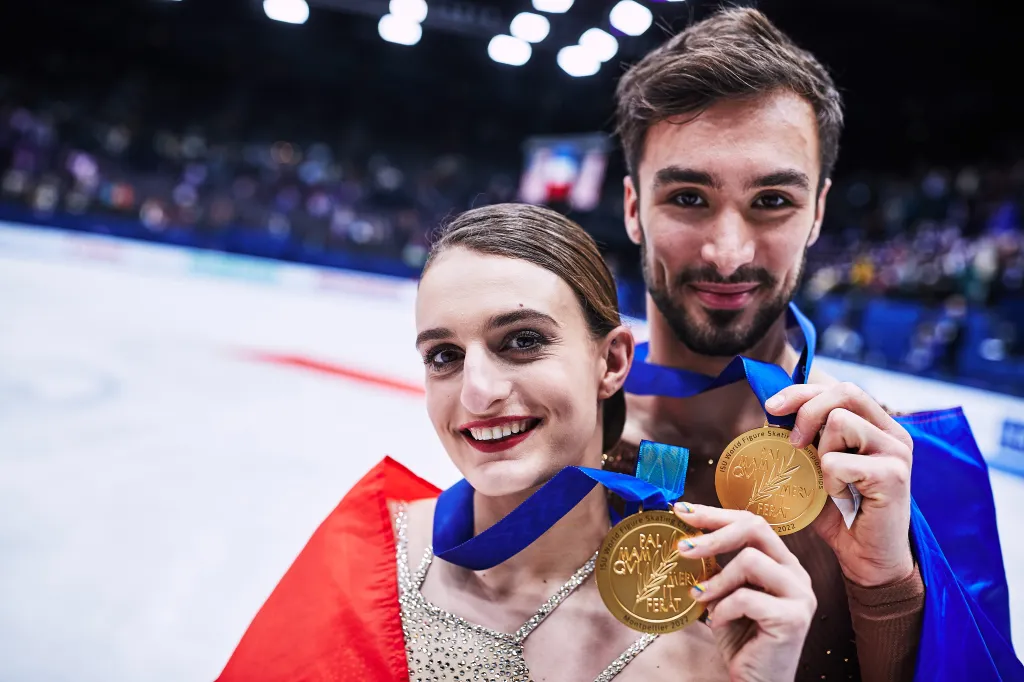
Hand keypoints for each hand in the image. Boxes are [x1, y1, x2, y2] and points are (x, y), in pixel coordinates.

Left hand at [674, 503, 815, 681]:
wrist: (755, 681)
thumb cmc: (740, 638)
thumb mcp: (723, 594)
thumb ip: (716, 566)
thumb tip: (684, 535)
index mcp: (781, 562)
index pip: (751, 522)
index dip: (715, 513)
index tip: (682, 512)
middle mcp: (795, 572)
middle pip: (755, 528)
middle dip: (712, 534)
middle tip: (682, 549)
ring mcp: (799, 594)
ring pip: (750, 560)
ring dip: (717, 581)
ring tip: (702, 600)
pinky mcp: (793, 618)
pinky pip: (746, 597)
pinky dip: (723, 608)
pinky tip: (718, 623)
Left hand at [765, 382, 914, 586]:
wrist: (867, 558)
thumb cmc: (841, 513)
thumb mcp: (818, 468)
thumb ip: (806, 440)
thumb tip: (770, 414)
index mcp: (877, 425)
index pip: (840, 389)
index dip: (802, 392)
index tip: (772, 408)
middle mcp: (893, 433)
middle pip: (845, 392)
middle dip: (807, 410)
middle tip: (792, 443)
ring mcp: (897, 452)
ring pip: (841, 422)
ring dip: (822, 453)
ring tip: (831, 482)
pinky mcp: (894, 475)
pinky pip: (839, 462)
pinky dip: (830, 482)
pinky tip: (842, 499)